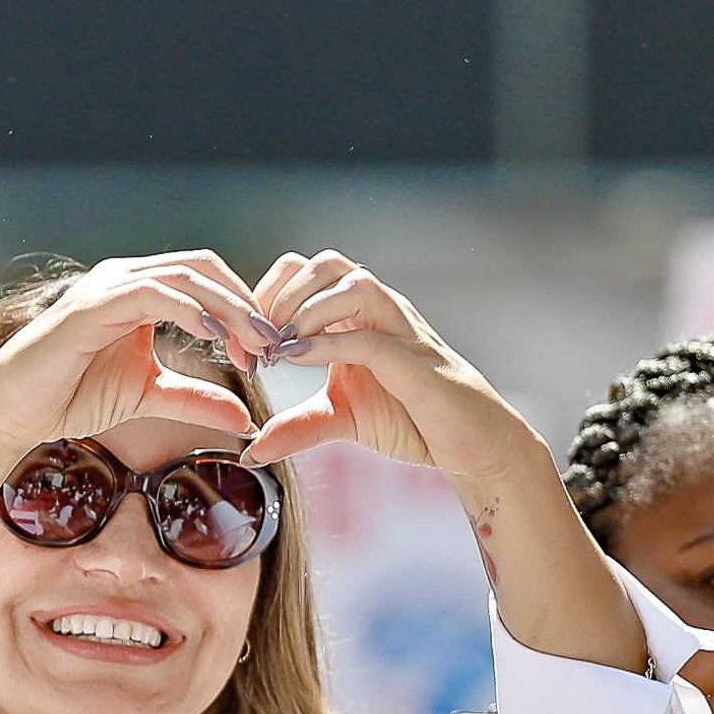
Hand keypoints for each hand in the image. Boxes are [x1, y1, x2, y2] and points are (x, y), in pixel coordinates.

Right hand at [0, 252, 270, 472]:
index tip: (266, 353)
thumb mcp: (148, 396)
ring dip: (227, 308)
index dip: (243, 309)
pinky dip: (190, 309)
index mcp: (138, 292)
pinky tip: (212, 337)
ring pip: (185, 276)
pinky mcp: (91, 305)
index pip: (206, 279)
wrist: (11, 411)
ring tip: (252, 344)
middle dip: (244, 304)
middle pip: (204, 268)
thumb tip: (245, 419)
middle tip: (271, 345)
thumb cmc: (68, 396)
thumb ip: (195, 398)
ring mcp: (106, 287)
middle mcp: (124, 278)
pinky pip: (153, 293)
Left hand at [240, 252, 542, 482]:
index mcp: (357, 314)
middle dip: (281, 294)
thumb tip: (251, 450)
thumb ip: (295, 427)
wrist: (470, 445)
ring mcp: (402, 331)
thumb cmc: (411, 419)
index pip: (305, 271)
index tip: (242, 340)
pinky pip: (371, 338)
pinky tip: (298, 358)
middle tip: (257, 340)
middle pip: (326, 263)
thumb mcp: (339, 420)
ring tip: (279, 347)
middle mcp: (380, 311)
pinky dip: (329, 343)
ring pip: (353, 283)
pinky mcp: (416, 364)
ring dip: (305, 309)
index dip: (265, 296)